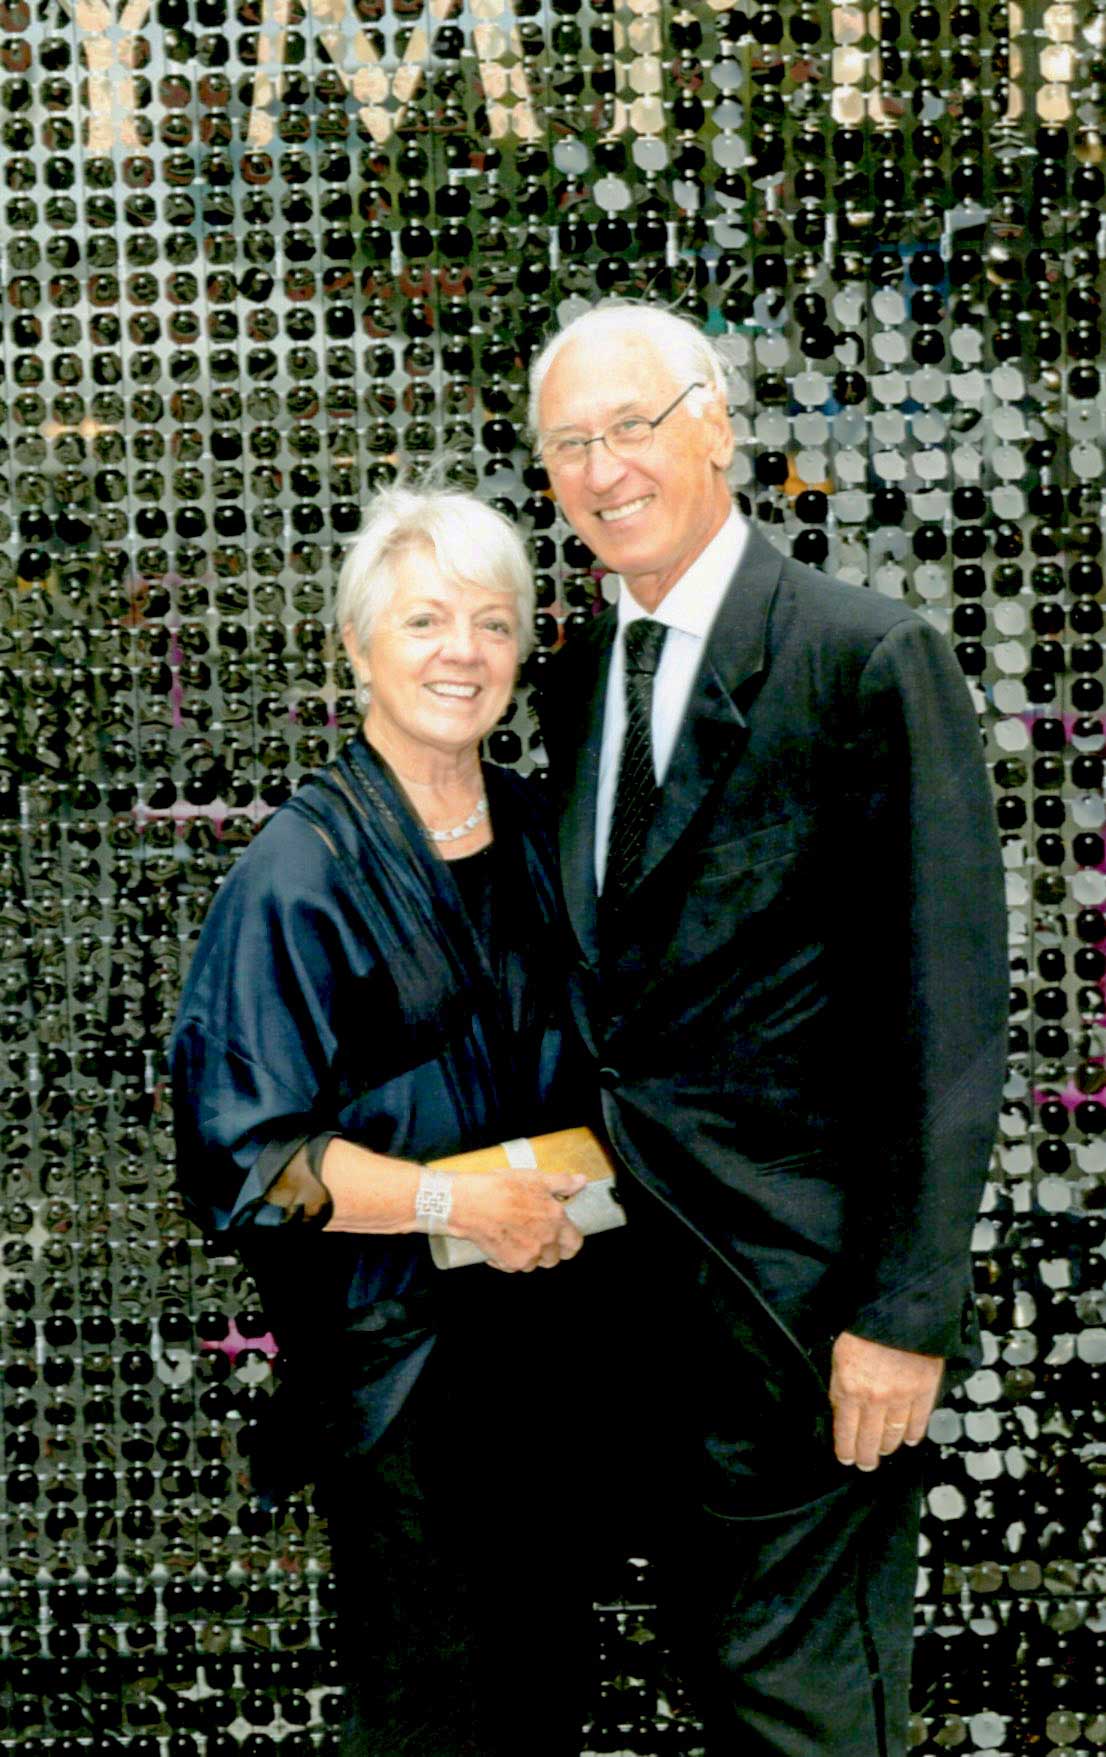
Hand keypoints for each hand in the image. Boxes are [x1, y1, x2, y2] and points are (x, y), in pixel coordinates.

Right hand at [450, 1169, 586, 1271]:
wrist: (471, 1204)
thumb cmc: (502, 1188)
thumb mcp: (536, 1178)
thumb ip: (562, 1182)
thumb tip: (581, 1181)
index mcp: (556, 1221)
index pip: (575, 1243)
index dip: (569, 1240)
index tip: (560, 1235)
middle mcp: (546, 1242)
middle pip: (555, 1258)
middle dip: (549, 1250)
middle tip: (537, 1236)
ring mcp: (528, 1256)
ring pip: (535, 1264)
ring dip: (530, 1255)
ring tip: (518, 1238)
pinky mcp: (510, 1263)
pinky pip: (515, 1267)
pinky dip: (510, 1259)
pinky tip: (502, 1243)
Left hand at [829, 1331, 943, 1470]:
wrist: (900, 1307)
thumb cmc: (865, 1325)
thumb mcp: (839, 1353)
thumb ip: (840, 1384)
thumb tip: (842, 1408)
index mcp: (849, 1388)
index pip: (845, 1431)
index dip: (846, 1449)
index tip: (846, 1458)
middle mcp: (874, 1399)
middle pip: (870, 1440)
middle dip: (866, 1456)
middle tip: (866, 1464)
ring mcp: (901, 1397)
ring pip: (893, 1434)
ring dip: (888, 1447)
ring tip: (884, 1451)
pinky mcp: (924, 1391)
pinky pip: (918, 1421)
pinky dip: (913, 1433)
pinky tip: (908, 1439)